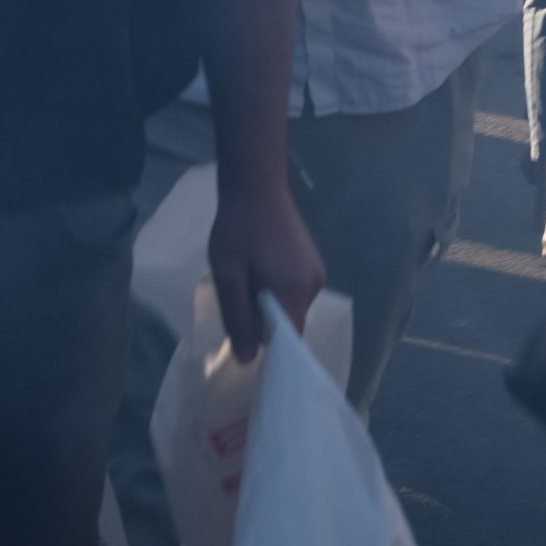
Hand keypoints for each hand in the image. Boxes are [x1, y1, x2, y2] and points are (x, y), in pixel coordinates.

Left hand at [207, 174, 326, 359]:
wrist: (256, 185)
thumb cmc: (238, 230)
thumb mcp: (228, 277)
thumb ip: (238, 319)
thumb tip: (246, 359)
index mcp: (295, 291)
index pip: (288, 340)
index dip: (266, 345)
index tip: (242, 337)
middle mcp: (314, 285)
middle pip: (289, 323)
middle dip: (263, 321)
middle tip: (236, 298)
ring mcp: (316, 272)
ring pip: (291, 307)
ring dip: (268, 304)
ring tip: (245, 280)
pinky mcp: (312, 262)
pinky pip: (295, 291)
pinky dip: (276, 291)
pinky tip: (258, 271)